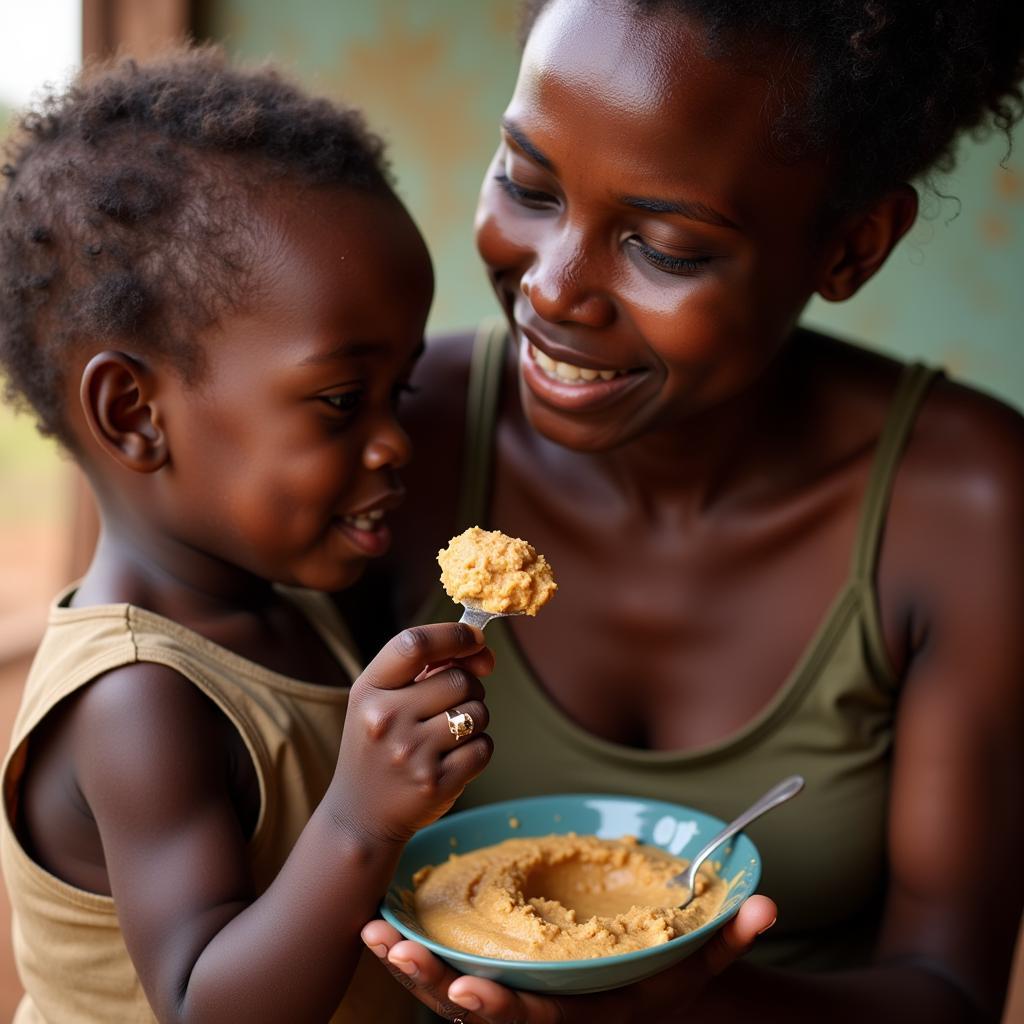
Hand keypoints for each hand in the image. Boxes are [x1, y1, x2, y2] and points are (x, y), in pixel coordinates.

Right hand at [333, 622, 494, 844]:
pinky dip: (477, 750)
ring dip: (474, 720)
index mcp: (368, 691)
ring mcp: (411, 754)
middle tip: (449, 707)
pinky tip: (453, 759)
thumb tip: (481, 651)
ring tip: (447, 736)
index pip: (414, 645)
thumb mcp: (381, 702)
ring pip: (477, 713)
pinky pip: (483, 748)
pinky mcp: (436, 784)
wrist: (359, 817)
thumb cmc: (378, 747)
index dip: (454, 635)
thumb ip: (425, 670)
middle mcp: (386, 720)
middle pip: (459, 680)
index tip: (476, 639)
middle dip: (468, 688)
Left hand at [361, 895, 776, 1022]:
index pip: (536, 1020)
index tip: (467, 991)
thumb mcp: (697, 964)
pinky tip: (383, 921)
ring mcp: (509, 997)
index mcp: (580, 1015)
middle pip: (476, 1011)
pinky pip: (446, 967)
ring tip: (371, 933)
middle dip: (432, 986)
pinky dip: (414, 950)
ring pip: (448, 992)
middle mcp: (537, 1014)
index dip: (501, 1009)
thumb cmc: (661, 977)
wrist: (634, 996)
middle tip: (394, 953)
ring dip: (409, 966)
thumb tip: (767, 904)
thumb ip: (729, 938)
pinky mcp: (491, 973)